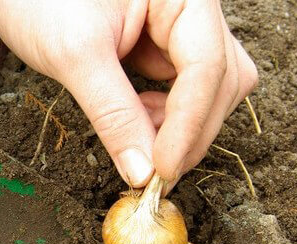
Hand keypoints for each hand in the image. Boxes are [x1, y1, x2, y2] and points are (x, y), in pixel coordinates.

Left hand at [0, 0, 256, 187]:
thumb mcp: (74, 55)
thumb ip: (113, 114)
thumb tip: (144, 172)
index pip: (206, 66)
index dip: (188, 125)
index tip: (163, 171)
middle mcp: (193, 9)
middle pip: (221, 81)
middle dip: (189, 132)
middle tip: (153, 174)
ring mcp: (182, 28)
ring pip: (210, 91)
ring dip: (179, 127)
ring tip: (134, 138)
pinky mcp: (164, 47)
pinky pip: (184, 92)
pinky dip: (164, 118)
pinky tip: (134, 122)